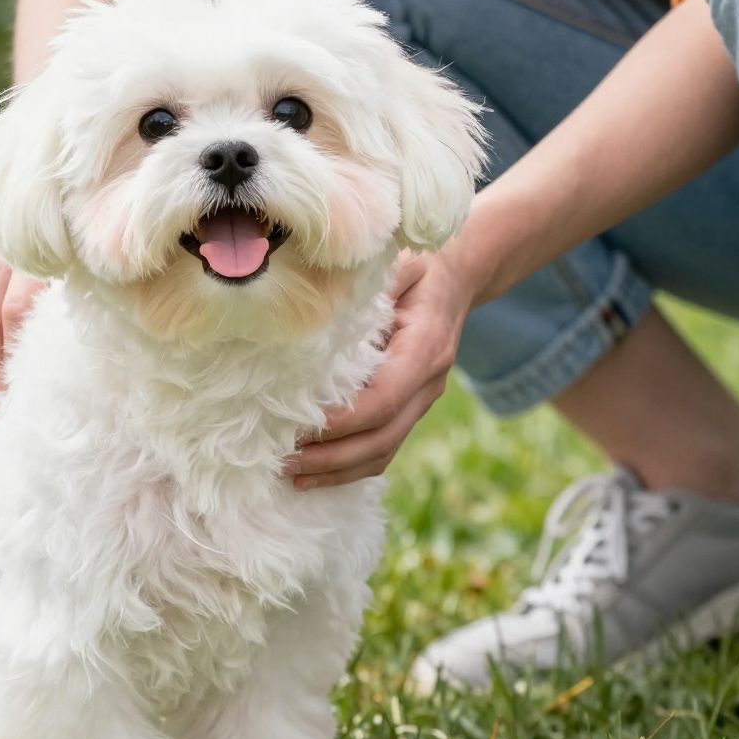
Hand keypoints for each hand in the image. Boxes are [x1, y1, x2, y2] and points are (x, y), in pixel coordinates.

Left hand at [288, 250, 474, 488]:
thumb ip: (367, 286)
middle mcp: (429, 382)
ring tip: (290, 475)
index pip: (384, 399)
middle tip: (283, 461)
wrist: (456, 278)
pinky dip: (350, 467)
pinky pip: (384, 448)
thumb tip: (315, 303)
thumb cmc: (418, 267)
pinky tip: (315, 472)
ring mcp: (423, 400)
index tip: (302, 429)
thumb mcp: (397, 263)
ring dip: (338, 470)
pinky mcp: (411, 408)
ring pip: (384, 451)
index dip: (345, 420)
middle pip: (382, 437)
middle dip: (332, 457)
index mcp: (426, 348)